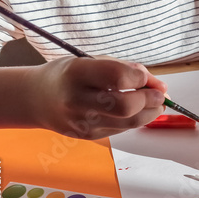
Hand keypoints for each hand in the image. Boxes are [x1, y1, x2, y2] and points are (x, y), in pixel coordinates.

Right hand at [26, 57, 166, 138]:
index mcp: (76, 73)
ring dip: (150, 113)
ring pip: (128, 122)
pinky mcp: (88, 136)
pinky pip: (122, 129)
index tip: (149, 78)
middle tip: (161, 95)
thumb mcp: (92, 60)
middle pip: (124, 106)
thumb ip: (126, 69)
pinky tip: (139, 111)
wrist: (38, 98)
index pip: (116, 77)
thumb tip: (160, 86)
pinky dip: (136, 120)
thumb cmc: (71, 75)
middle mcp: (76, 99)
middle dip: (150, 100)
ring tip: (157, 104)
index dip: (140, 78)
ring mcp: (81, 122)